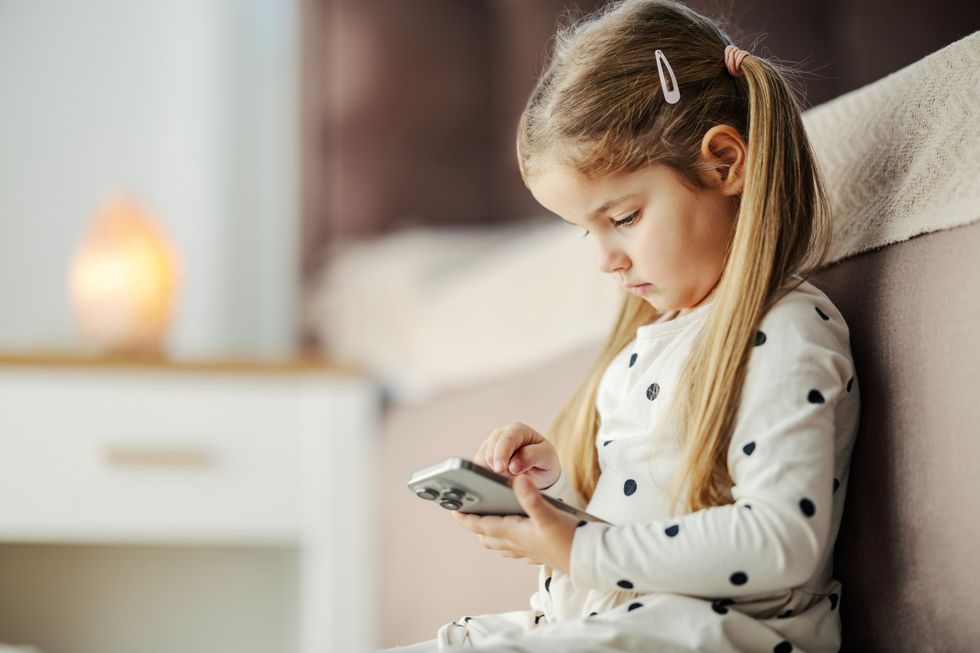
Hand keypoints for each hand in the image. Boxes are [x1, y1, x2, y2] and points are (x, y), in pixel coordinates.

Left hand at [453, 475, 577, 573]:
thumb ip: (532, 497)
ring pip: (500, 543)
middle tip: (469, 511)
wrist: (590, 560)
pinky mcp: (538, 553)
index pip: (481, 525)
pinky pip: (515, 548)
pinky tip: (515, 534)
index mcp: (514, 532)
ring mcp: (527, 551)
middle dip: (476, 525)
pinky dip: (508, 540)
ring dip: (491, 533)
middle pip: (487, 536)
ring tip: (488, 519)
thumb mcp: (550, 514)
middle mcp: (517, 544)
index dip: (465, 518)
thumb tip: (517, 480)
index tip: (454, 510)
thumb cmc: (570, 537)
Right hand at [473, 421, 559, 489]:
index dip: (502, 454)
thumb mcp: (546, 458)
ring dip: (492, 469)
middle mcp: (503, 434)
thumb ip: (532, 457)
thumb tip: (514, 465)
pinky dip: (486, 472)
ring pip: (482, 456)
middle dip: (496, 464)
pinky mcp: (484, 454)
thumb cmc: (544, 461)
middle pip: (491, 447)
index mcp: (519, 430)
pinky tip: (498, 477)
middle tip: (506, 478)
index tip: (500, 469)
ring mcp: (492, 443)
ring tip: (508, 477)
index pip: (507, 438)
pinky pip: (478, 464)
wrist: (539, 471)